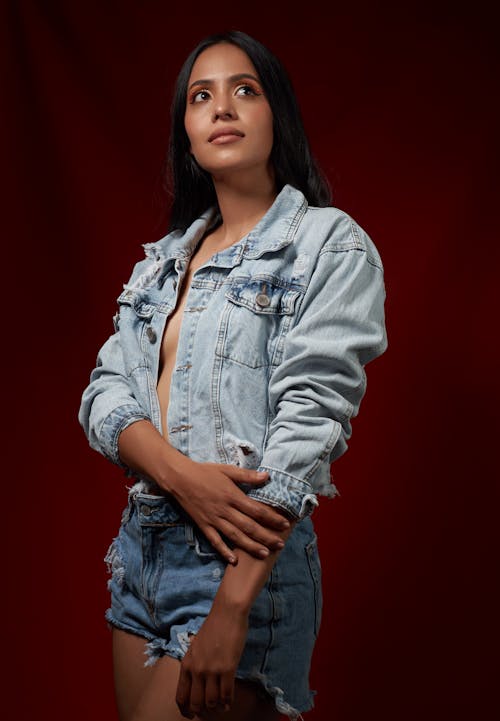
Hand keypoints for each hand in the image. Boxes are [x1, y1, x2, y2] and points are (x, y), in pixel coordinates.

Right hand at [167, 460, 290, 563]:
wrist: (179, 478)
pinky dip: (224, 551)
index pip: (256, 510)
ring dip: (250, 546)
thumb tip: (267, 476)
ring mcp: (214, 519)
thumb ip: (247, 475)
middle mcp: (225, 510)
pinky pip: (215, 541)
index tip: (284, 525)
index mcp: (232, 495)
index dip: (272, 518)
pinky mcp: (203, 525)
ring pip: (235, 536)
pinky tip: (233, 561)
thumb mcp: (227, 470)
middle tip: (280, 545)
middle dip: (266, 536)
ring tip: (264, 554)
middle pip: (249, 526)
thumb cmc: (205, 472)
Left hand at [176, 604, 248, 717]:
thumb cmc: (213, 627)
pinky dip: (228, 701)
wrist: (227, 613)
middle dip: (202, 711)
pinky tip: (229, 702)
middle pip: (196, 703)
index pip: (181, 696)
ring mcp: (211, 670)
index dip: (185, 710)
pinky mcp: (227, 668)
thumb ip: (194, 663)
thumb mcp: (196, 646)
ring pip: (211, 701)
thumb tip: (196, 680)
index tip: (191, 715)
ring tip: (221, 706)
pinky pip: (226, 693)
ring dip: (217, 707)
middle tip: (209, 711)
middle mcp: (196, 670)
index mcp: (186, 664)